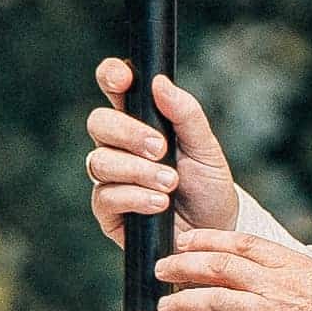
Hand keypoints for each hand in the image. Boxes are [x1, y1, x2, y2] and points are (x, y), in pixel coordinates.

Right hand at [88, 60, 246, 244]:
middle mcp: (119, 146)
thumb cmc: (208, 187)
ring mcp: (110, 178)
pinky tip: (159, 203)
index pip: (115, 88)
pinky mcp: (108, 211)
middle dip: (128, 132)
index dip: (111, 76)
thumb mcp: (206, 148)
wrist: (213, 234)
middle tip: (160, 148)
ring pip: (99, 161)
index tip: (124, 79)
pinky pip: (106, 196)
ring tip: (169, 182)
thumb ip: (185, 115)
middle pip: (99, 122)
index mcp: (141, 121)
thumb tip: (159, 82)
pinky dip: (135, 197)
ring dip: (137, 170)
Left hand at [151, 225, 311, 310]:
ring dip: (181, 302)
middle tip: (162, 269)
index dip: (208, 239)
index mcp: (296, 266)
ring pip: (213, 300)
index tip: (187, 240)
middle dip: (184, 265)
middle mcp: (281, 286)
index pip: (243, 243)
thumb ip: (303, 277)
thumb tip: (284, 274)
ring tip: (162, 308)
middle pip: (219, 266)